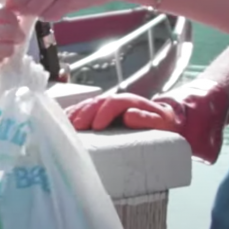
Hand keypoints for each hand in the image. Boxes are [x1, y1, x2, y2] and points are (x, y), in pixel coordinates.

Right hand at [67, 93, 182, 132]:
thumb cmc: (163, 124)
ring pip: (88, 104)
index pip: (114, 102)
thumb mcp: (162, 122)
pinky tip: (64, 120)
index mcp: (131, 101)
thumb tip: (129, 115)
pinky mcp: (100, 111)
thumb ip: (147, 118)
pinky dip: (73, 113)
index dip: (104, 113)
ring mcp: (106, 104)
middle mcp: (116, 100)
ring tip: (68, 126)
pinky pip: (83, 109)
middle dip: (85, 114)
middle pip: (97, 102)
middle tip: (77, 128)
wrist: (164, 120)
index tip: (97, 126)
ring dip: (76, 114)